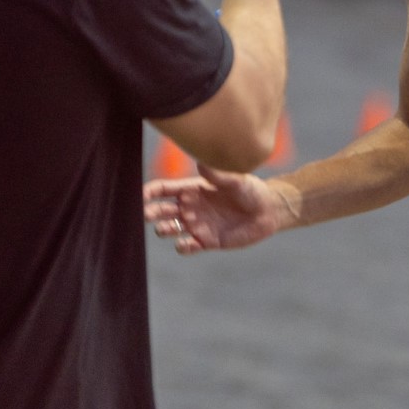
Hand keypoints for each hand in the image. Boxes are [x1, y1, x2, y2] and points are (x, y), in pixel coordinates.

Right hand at [143, 164, 282, 254]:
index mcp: (193, 188)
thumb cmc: (251, 190)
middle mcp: (190, 207)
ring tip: (167, 228)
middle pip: (161, 210)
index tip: (141, 196)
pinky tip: (186, 243)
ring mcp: (196, 225)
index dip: (150, 192)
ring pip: (169, 229)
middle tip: (147, 214)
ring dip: (164, 229)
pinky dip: (182, 247)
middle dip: (150, 212)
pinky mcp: (205, 241)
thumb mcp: (236, 180)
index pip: (164, 189)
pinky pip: (186, 247)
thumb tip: (201, 162)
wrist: (267, 212)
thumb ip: (218, 174)